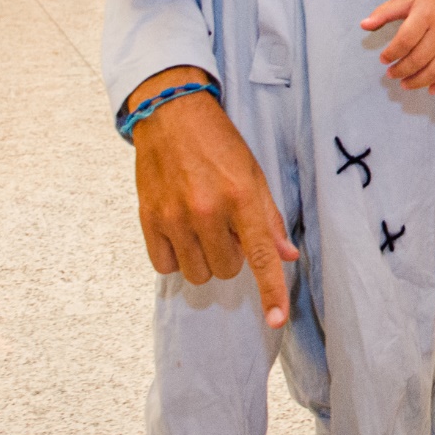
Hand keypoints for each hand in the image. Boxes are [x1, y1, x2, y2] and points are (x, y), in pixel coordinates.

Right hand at [130, 67, 299, 326]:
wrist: (171, 114)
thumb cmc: (218, 143)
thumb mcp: (253, 174)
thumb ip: (269, 218)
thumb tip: (286, 257)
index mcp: (241, 197)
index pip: (261, 257)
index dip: (271, 292)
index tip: (276, 320)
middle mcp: (207, 211)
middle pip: (227, 270)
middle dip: (231, 254)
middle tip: (226, 224)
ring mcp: (175, 216)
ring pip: (197, 273)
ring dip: (204, 258)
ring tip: (203, 226)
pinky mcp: (148, 219)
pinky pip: (166, 265)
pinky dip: (176, 256)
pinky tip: (180, 230)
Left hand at [361, 0, 434, 91]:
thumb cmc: (431, 0)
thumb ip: (384, 12)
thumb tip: (364, 25)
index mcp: (426, 14)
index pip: (405, 40)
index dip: (392, 53)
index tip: (383, 59)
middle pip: (419, 58)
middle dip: (401, 71)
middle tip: (391, 74)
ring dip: (417, 81)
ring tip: (405, 84)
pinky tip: (430, 89)